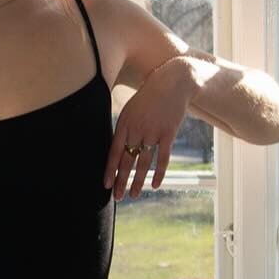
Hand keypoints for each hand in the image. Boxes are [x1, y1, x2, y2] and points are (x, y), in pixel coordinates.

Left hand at [103, 55, 193, 200]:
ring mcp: (153, 131)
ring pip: (143, 162)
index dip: (110, 169)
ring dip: (138, 181)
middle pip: (127, 160)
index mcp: (124, 123)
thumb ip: (126, 128)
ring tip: (132, 195)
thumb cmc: (150, 95)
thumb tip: (120, 148)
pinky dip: (159, 173)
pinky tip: (155, 185)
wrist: (173, 81)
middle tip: (117, 197)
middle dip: (121, 181)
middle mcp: (137, 129)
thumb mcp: (132, 108)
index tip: (106, 185)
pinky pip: (163, 158)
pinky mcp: (168, 133)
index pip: (113, 151)